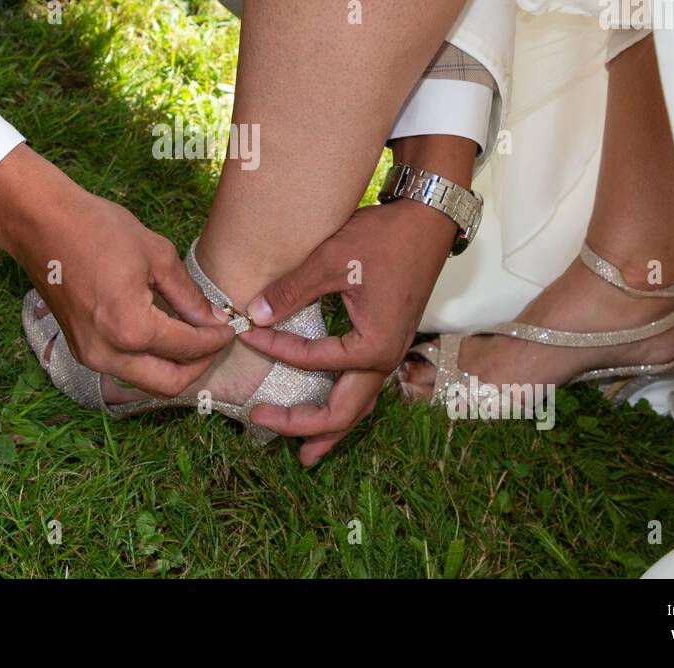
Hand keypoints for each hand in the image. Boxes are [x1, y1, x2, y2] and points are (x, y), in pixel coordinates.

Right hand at [0, 145, 235, 396]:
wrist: (41, 224)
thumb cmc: (98, 229)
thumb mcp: (157, 255)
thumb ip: (189, 296)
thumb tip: (213, 320)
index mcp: (130, 328)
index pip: (188, 348)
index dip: (216, 339)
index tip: (231, 328)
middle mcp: (108, 354)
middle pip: (169, 384)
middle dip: (200, 364)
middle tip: (216, 340)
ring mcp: (90, 356)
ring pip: (146, 382)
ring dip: (175, 368)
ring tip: (193, 338)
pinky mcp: (81, 351)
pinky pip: (125, 369)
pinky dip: (150, 361)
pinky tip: (164, 335)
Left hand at [240, 200, 454, 464]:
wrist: (427, 220)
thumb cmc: (384, 238)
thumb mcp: (331, 260)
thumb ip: (292, 290)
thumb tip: (254, 314)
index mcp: (372, 346)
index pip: (312, 361)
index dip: (274, 349)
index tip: (245, 331)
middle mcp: (385, 360)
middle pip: (342, 412)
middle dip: (301, 425)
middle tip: (259, 422)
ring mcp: (390, 355)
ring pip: (358, 407)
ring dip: (329, 430)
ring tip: (304, 453)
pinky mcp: (389, 344)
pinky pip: (364, 389)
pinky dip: (345, 407)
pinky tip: (330, 409)